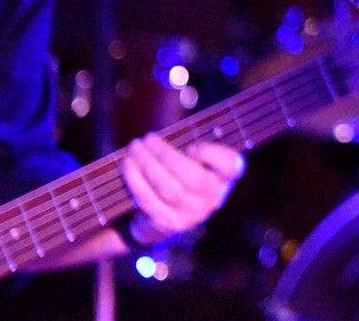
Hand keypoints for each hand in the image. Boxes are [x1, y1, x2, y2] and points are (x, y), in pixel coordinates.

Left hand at [120, 133, 245, 241]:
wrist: (170, 214)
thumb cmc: (185, 174)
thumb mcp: (198, 160)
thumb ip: (192, 146)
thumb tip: (167, 136)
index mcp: (224, 177)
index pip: (231, 166)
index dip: (212, 156)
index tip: (191, 147)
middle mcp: (212, 198)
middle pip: (192, 177)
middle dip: (165, 155)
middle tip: (147, 138)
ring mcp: (191, 215)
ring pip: (168, 189)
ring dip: (147, 165)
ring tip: (134, 148)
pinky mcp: (168, 223)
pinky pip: (149, 200)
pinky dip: (136, 180)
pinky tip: (128, 165)